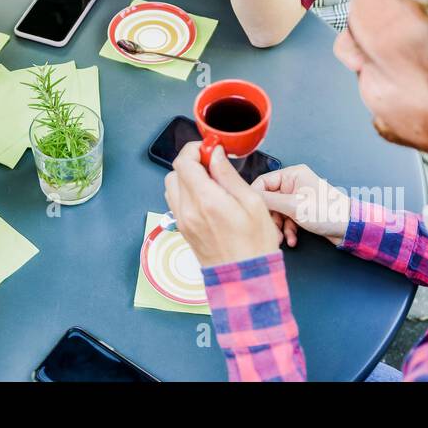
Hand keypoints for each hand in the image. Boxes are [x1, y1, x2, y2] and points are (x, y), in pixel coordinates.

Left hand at [164, 141, 281, 267]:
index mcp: (206, 200)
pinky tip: (205, 197)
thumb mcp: (252, 203)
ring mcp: (183, 221)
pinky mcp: (183, 229)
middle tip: (213, 164)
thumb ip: (228, 175)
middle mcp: (188, 210)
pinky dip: (185, 192)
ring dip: (187, 177)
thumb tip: (215, 154)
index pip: (185, 162)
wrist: (246, 279)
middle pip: (176, 171)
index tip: (210, 149)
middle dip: (192, 162)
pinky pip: (176, 202)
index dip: (196, 149)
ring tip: (210, 181)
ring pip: (172, 186)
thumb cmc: (255, 245)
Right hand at [251, 164, 350, 246]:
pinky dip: (288, 230)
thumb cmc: (328, 212)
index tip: (251, 211)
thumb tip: (248, 196)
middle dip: (270, 218)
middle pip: (269, 199)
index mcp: (292, 174)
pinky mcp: (302, 211)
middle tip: (270, 230)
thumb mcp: (294, 206)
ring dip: (278, 227)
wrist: (350, 228)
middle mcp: (294, 183)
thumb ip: (269, 200)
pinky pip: (287, 219)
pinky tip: (293, 239)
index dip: (256, 197)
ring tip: (282, 239)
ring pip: (277, 212)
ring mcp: (298, 198)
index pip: (263, 182)